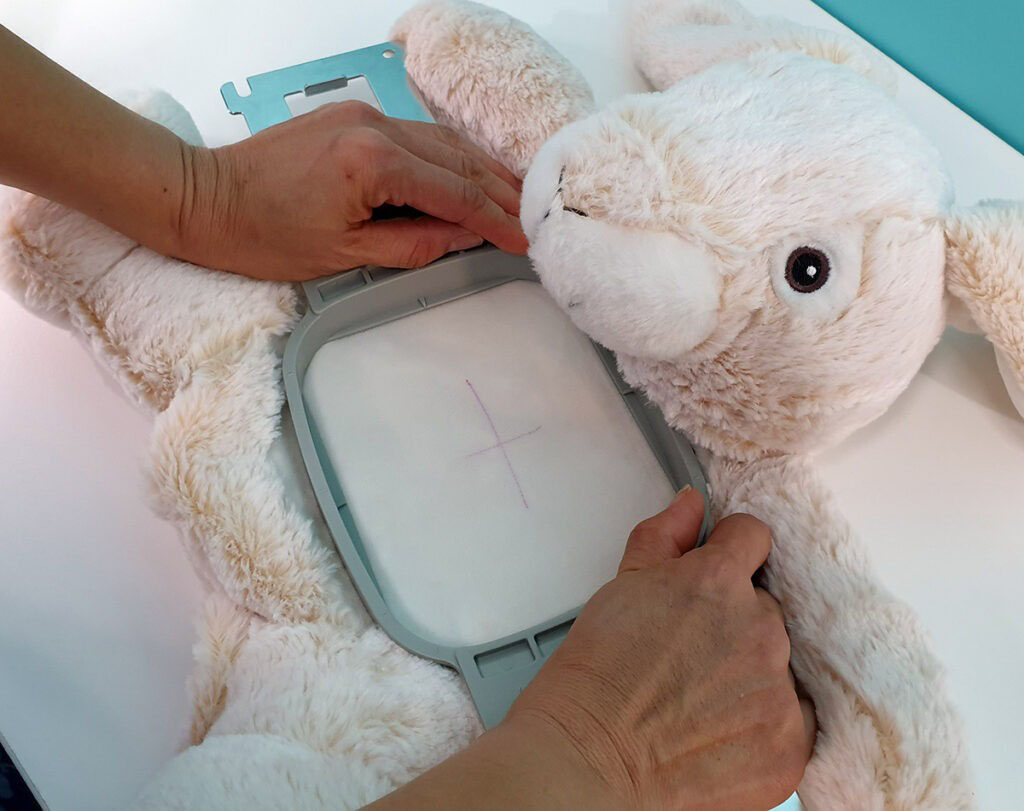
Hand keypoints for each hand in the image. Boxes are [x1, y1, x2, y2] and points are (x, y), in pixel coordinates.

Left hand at [178, 100, 526, 280]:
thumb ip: (415, 243)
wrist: (203, 198)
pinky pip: (416, 134)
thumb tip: (467, 237)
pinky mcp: (351, 113)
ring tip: (511, 196)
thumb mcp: (344, 254)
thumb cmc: (263, 236)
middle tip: (531, 216)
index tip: (523, 240)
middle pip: (457, 159)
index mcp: (373, 164)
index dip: (495, 220)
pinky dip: (447, 157)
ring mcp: (363, 113)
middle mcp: (376, 126)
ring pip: (441, 141)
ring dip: (479, 170)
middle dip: (499, 190)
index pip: (454, 193)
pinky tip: (465, 174)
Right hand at [506, 486, 815, 808]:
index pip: (754, 537)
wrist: (589, 757)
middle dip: (734, 621)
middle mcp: (759, 629)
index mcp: (718, 581)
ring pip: (778, 662)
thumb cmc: (597, 677)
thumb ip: (664, 537)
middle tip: (690, 652)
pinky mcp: (790, 745)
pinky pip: (794, 717)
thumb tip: (691, 505)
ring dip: (750, 671)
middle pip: (766, 606)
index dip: (732, 551)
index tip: (719, 570)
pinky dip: (764, 721)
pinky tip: (720, 729)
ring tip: (698, 697)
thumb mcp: (622, 586)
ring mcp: (778, 689)